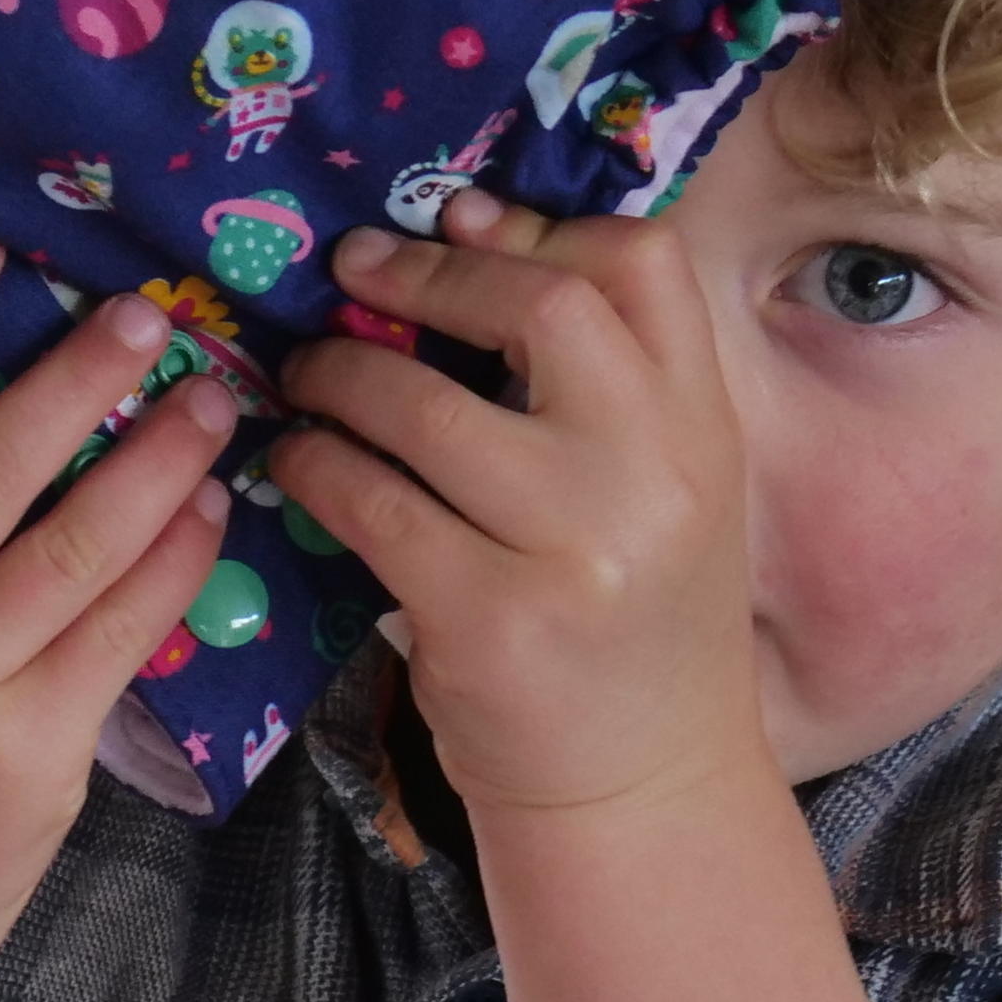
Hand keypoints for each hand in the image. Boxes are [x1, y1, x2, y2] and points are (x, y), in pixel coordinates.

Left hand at [266, 192, 772, 826]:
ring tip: (305, 372)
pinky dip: (316, 467)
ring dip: (343, 374)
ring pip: (427, 411)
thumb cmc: (629, 621)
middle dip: (429, 274)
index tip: (459, 216)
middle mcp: (654, 477)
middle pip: (541, 311)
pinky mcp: (489, 621)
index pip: (644, 266)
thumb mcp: (662, 489)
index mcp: (705, 428)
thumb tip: (469, 230)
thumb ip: (602, 381)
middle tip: (354, 267)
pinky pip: (374, 506)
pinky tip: (296, 461)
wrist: (641, 785)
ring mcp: (574, 552)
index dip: (539, 226)